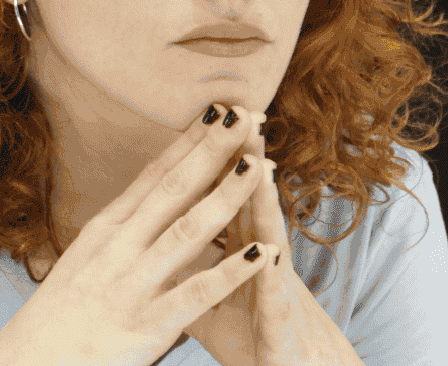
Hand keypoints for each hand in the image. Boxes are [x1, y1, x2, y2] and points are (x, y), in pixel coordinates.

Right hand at [0, 105, 273, 365]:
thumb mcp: (88, 256)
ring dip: (225, 198)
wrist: (30, 360)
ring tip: (258, 168)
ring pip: (188, 231)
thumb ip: (125, 229)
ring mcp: (132, 282)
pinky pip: (196, 293)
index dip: (189, 141)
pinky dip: (231, 272)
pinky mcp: (147, 323)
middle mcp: (119, 246)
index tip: (219, 110)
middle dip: (212, 151)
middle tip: (245, 116)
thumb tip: (157, 198)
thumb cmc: (63, 311)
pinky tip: (262, 254)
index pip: (155, 174)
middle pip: (173, 189)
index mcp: (108, 227)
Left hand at [183, 106, 364, 365]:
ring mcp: (273, 290)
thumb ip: (195, 255)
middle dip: (240, 160)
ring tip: (257, 164)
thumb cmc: (251, 333)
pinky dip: (267, 275)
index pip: (221, 192)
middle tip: (238, 114)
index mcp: (237, 248)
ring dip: (262, 203)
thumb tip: (168, 226)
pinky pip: (272, 298)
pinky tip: (268, 251)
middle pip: (248, 202)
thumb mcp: (213, 290)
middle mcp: (260, 259)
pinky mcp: (279, 324)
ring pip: (268, 238)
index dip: (213, 157)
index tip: (205, 113)